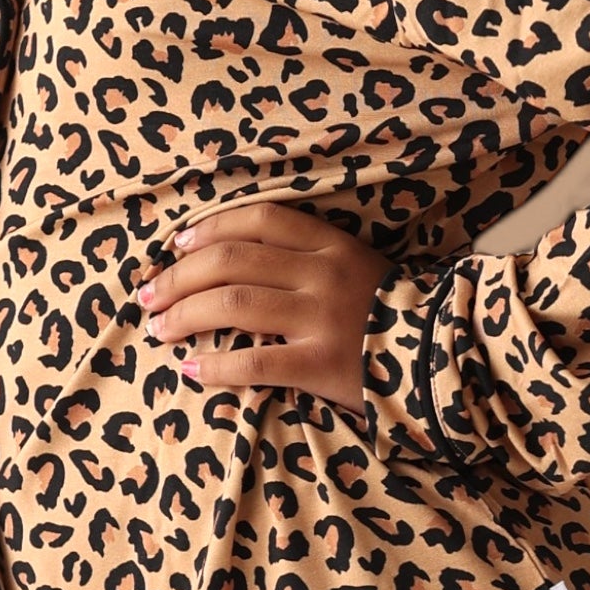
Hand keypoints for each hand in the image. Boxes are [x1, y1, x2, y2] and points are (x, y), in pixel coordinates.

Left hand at [137, 198, 387, 408]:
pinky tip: (190, 370)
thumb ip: (302, 256)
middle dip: (178, 277)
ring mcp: (323, 318)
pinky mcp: (322, 365)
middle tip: (148, 296)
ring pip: (233, 305)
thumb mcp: (353, 265)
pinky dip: (214, 366)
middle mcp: (323, 274)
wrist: (441, 360)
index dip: (208, 228)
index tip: (175, 246)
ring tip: (158, 330)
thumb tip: (228, 258)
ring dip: (183, 316)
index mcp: (330, 243)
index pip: (257, 219)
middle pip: (231, 261)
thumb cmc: (385, 314)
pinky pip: (255, 361)